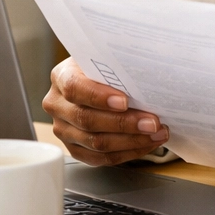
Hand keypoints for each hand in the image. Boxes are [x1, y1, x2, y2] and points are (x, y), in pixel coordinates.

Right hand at [42, 58, 168, 165]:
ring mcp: (64, 129)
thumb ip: (120, 62)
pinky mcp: (75, 148)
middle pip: (87, 119)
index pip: (75, 88)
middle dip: (124, 123)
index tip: (124, 101)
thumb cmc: (107, 66)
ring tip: (156, 134)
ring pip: (95, 143)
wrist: (99, 78)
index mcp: (62, 76)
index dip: (99, 96)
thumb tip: (148, 71)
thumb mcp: (108, 57)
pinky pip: (99, 158)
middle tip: (152, 123)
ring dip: (131, 141)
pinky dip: (126, 152)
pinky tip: (146, 144)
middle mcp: (58, 105)